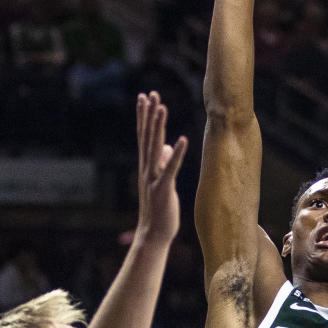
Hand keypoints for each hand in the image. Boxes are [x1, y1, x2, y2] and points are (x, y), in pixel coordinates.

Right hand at [136, 91, 186, 246]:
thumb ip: (163, 163)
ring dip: (158, 127)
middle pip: (147, 137)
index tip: (145, 97)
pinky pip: (171, 169)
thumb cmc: (159, 209)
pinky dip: (177, 154)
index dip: (144, 116)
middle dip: (148, 115)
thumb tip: (168, 147)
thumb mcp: (161, 182)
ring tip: (161, 107)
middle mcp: (147, 169)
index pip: (144, 136)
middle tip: (150, 94)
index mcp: (147, 166)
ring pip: (155, 148)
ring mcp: (153, 179)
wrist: (153, 234)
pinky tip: (183, 139)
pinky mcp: (163, 190)